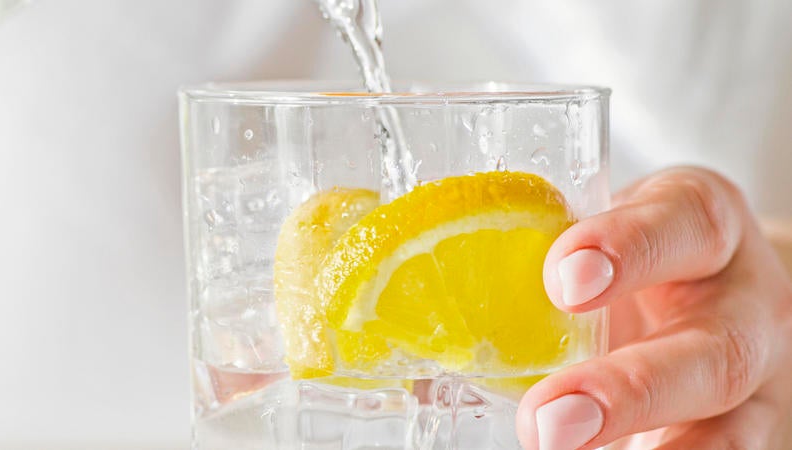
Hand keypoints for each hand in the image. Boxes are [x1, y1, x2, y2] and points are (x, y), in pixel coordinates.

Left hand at [517, 167, 791, 448]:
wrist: (707, 289)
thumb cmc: (624, 258)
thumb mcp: (587, 238)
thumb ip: (513, 252)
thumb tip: (374, 281)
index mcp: (697, 223)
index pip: (684, 221)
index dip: (630, 246)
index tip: (562, 277)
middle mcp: (741, 299)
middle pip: (718, 346)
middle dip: (631, 388)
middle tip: (547, 418)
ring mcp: (756, 376)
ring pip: (730, 420)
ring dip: (641, 439)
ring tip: (557, 449)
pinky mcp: (746, 426)